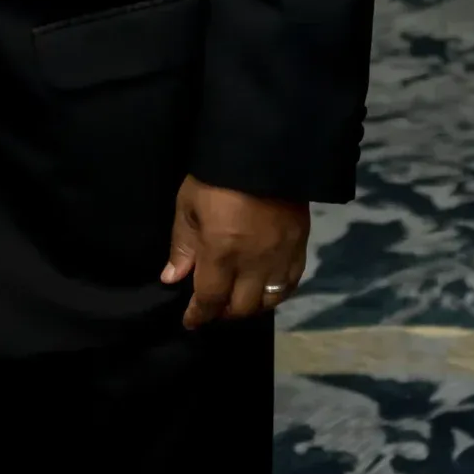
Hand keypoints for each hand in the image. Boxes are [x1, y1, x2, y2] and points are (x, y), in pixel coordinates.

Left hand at [162, 178, 308, 330]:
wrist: (265, 151)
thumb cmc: (216, 177)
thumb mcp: (188, 206)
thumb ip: (182, 246)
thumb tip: (172, 278)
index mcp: (221, 253)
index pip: (210, 299)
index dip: (199, 315)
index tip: (190, 322)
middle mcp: (254, 263)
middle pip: (241, 307)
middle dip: (223, 313)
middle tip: (212, 308)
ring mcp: (281, 256)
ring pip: (269, 301)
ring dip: (250, 306)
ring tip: (237, 299)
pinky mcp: (300, 246)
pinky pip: (290, 284)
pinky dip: (276, 293)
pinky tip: (265, 289)